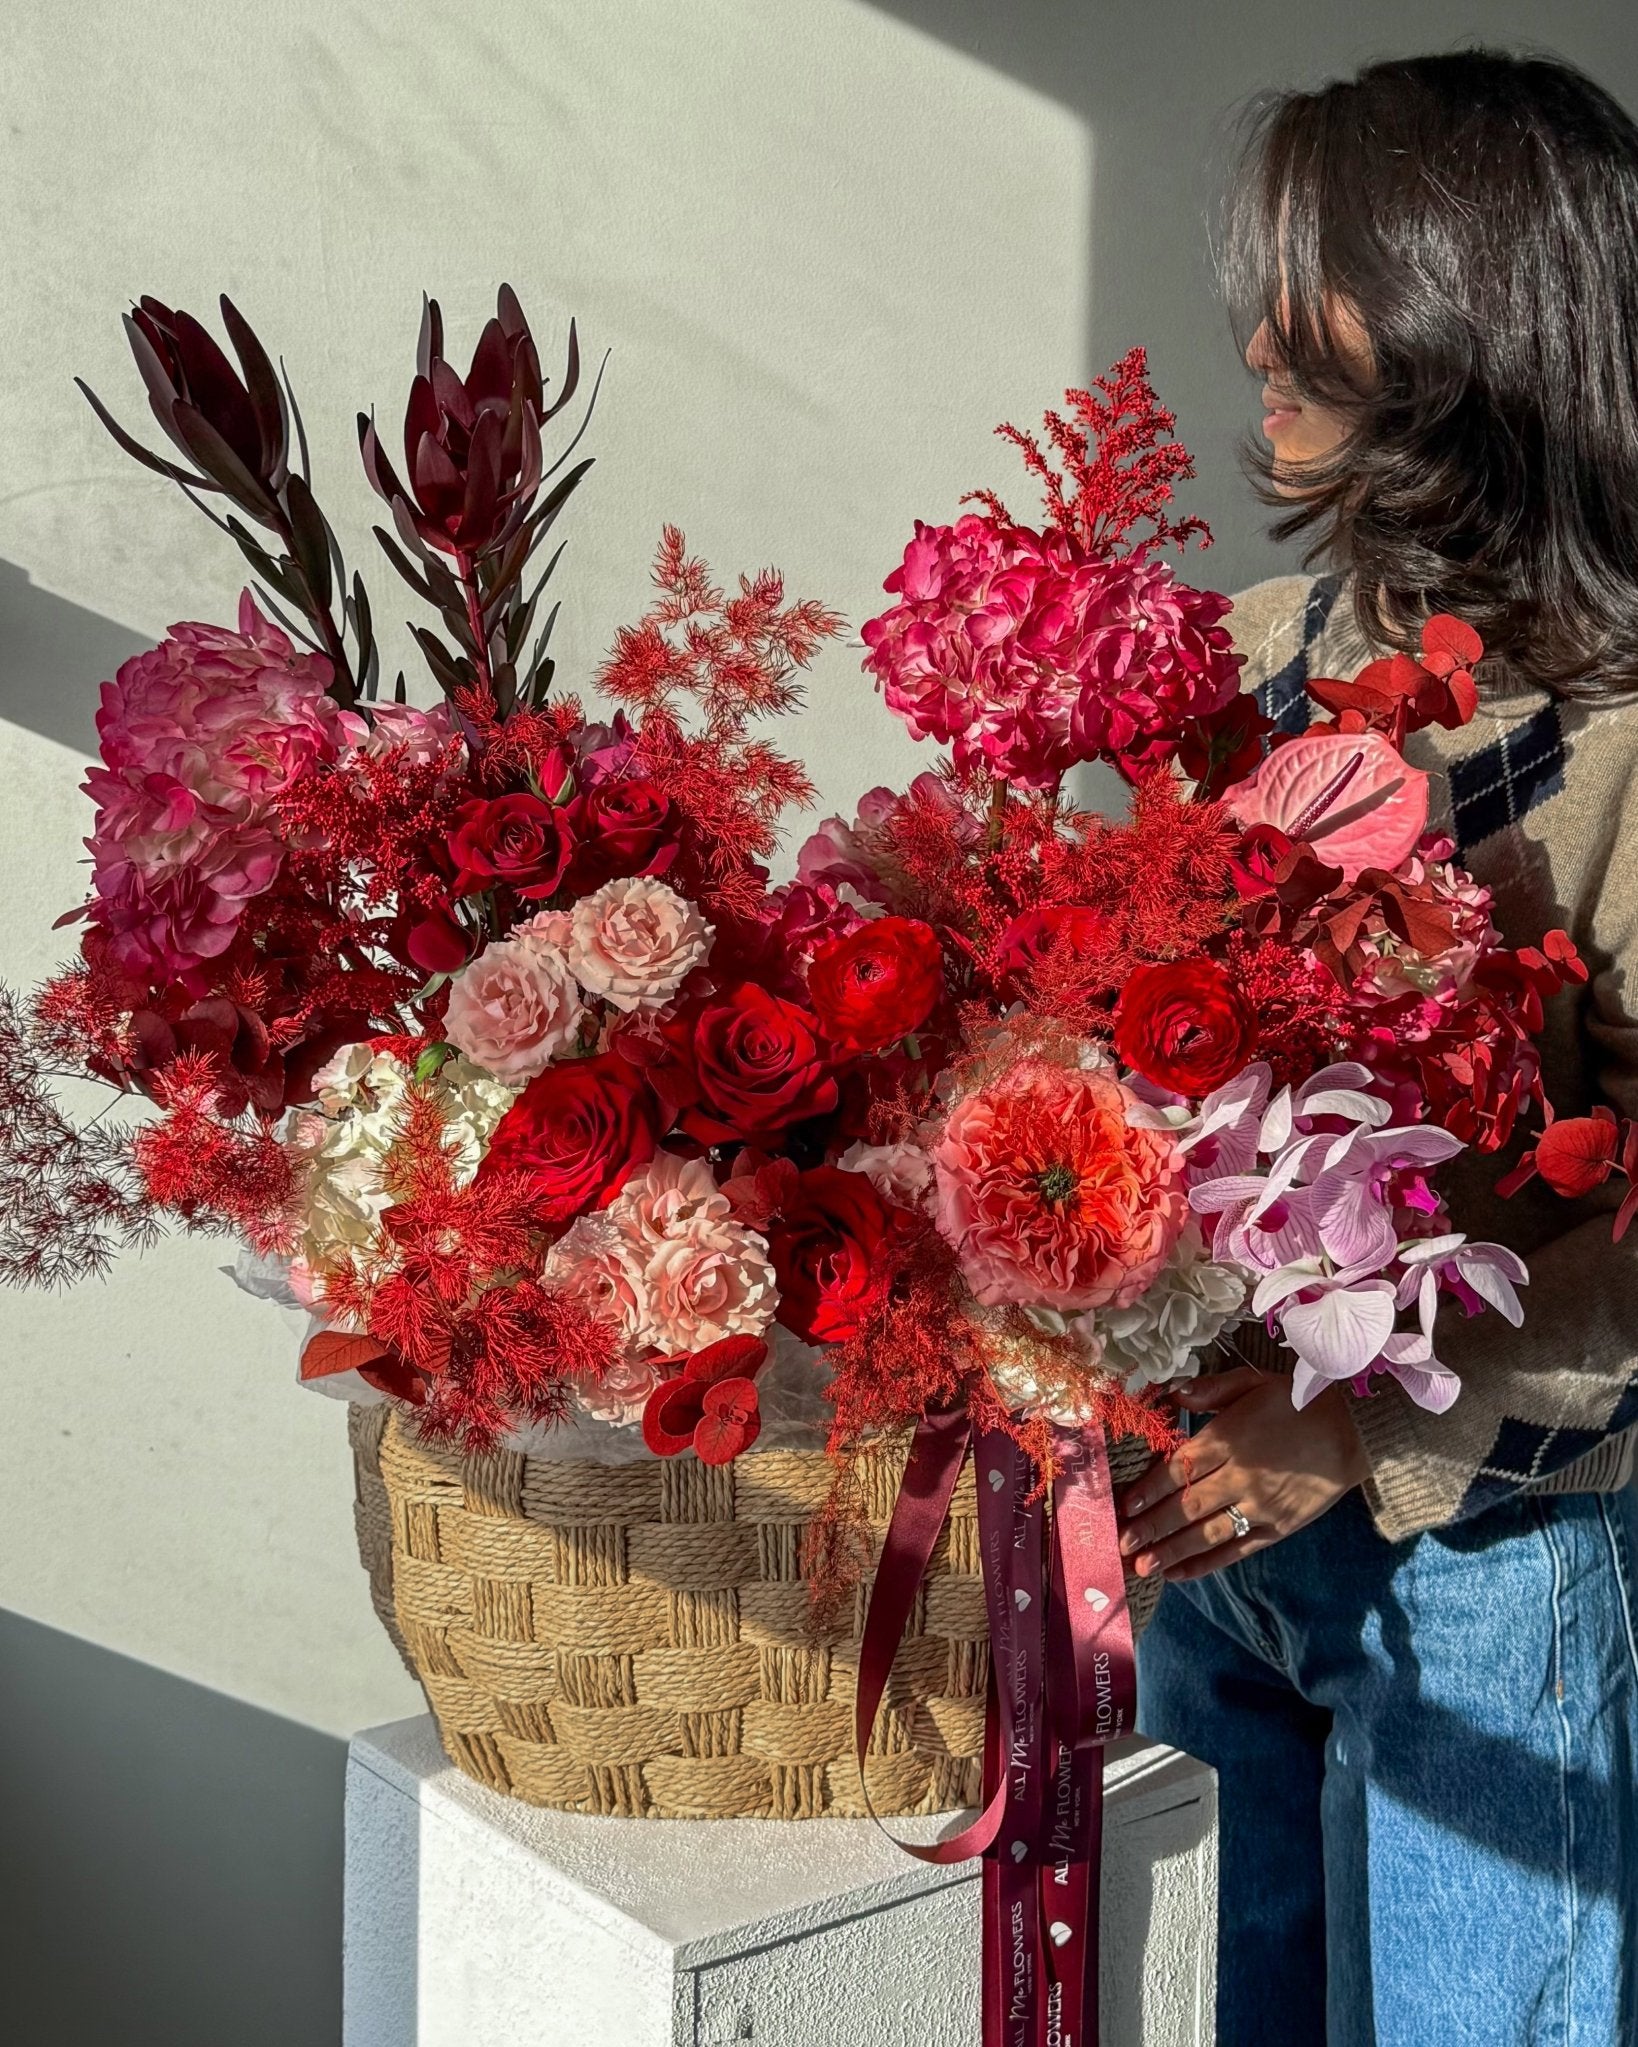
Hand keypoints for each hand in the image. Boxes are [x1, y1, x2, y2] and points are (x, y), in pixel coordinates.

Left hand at [1115, 1367, 1369, 1583]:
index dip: (1149, 1490)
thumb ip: (1211, 1390)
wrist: (1356, 1431)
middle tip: (1120, 1545)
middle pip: (1186, 1506)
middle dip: (1151, 1528)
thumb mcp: (1253, 1382)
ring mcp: (1260, 1506)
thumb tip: (1171, 1393)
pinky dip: (1209, 1564)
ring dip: (1172, 1552)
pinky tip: (1182, 1573)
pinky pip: (1237, 1550)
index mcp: (1228, 1439)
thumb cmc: (1301, 1402)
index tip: (1124, 1506)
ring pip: (1207, 1534)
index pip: (1178, 1469)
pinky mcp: (1279, 1527)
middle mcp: (1239, 1476)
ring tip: (1142, 1566)